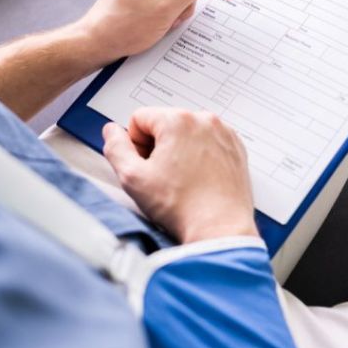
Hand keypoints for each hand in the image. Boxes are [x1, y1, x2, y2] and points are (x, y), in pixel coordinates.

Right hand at [102, 107, 257, 243]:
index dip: (135, 144)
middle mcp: (203, 120)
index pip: (139, 118)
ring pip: (186, 132)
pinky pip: (207, 141)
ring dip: (179, 150)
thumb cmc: (181, 207)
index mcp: (177, 120)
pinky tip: (198, 179)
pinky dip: (200, 155)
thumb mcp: (133, 178)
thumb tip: (111, 132)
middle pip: (164, 123)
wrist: (220, 229)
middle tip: (163, 176)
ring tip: (182, 180)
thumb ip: (115, 148)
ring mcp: (223, 132)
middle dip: (157, 146)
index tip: (145, 166)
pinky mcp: (235, 147)